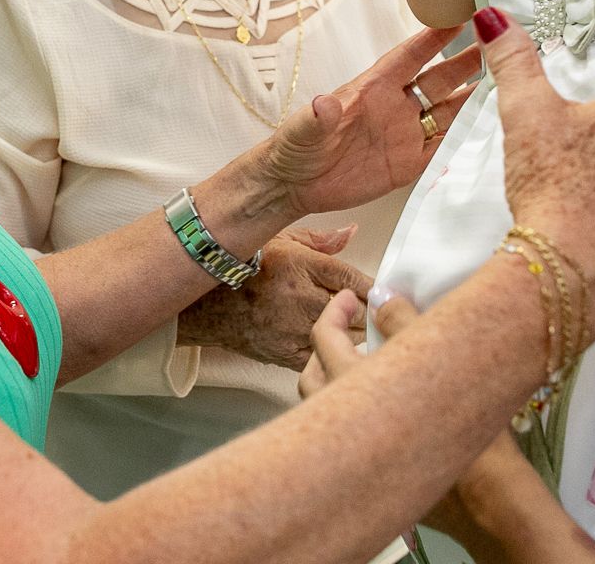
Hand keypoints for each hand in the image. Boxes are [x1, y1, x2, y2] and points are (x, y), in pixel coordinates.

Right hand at [181, 226, 369, 370]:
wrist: (204, 305)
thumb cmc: (241, 268)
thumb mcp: (280, 239)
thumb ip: (321, 240)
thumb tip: (352, 233)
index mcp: (299, 266)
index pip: (351, 278)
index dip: (375, 288)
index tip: (387, 292)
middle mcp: (298, 299)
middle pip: (355, 313)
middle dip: (373, 315)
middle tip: (389, 316)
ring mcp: (292, 331)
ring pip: (343, 341)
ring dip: (362, 339)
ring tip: (375, 338)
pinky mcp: (285, 355)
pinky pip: (324, 361)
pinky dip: (339, 358)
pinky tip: (348, 356)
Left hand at [262, 25, 481, 216]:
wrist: (294, 187)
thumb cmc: (294, 149)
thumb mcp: (301, 132)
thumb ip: (316, 118)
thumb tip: (322, 103)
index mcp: (372, 89)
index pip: (408, 57)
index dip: (432, 37)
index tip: (459, 14)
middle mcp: (395, 107)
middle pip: (439, 79)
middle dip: (468, 62)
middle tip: (499, 43)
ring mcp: (405, 135)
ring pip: (449, 111)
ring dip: (475, 98)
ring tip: (508, 82)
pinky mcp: (409, 164)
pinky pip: (445, 147)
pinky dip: (467, 138)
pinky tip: (491, 128)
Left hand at [303, 295, 578, 563]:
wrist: (490, 507)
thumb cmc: (473, 442)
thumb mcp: (444, 368)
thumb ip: (407, 326)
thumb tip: (383, 297)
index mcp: (354, 393)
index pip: (323, 340)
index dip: (334, 311)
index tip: (351, 297)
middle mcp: (342, 427)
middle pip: (311, 376)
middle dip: (328, 343)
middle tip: (352, 320)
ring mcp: (350, 456)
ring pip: (322, 406)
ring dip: (335, 376)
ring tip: (364, 357)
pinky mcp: (367, 475)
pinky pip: (344, 433)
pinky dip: (354, 408)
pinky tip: (384, 401)